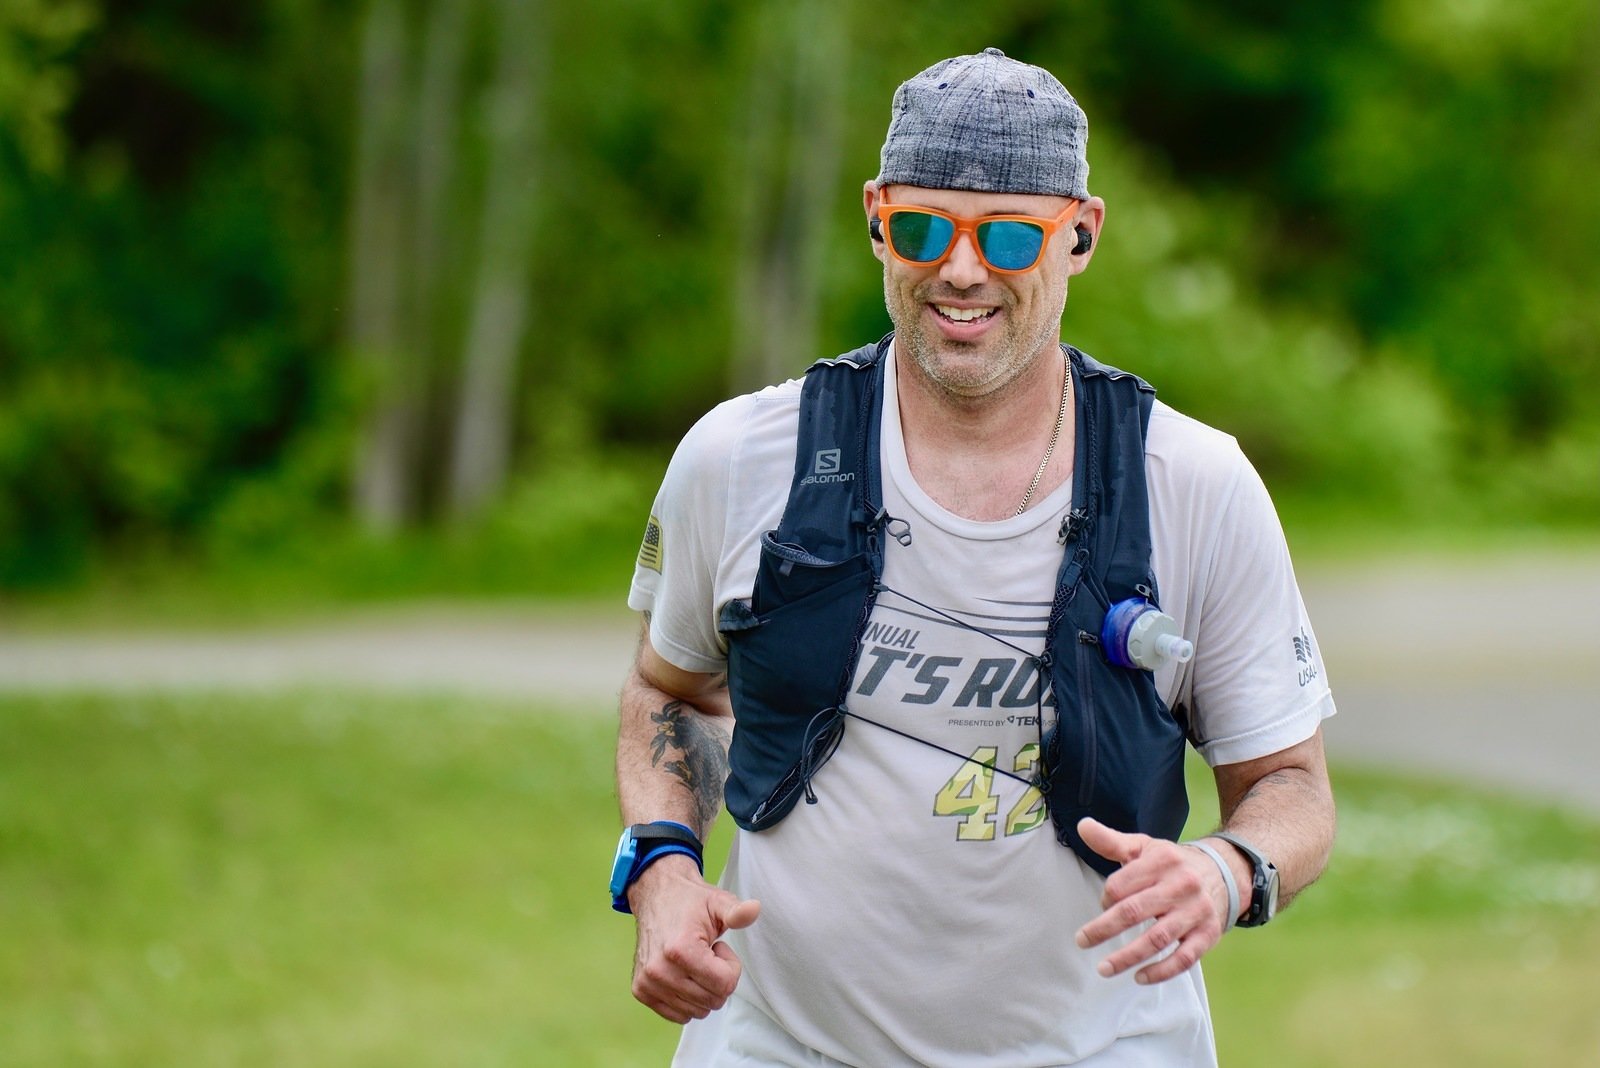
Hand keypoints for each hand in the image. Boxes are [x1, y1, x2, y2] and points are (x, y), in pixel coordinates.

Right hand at [629, 855, 761, 1022]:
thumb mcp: (718, 901)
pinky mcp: (641, 991)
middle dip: (718, 979)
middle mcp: (659, 970)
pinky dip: (688, 999)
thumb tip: (755, 908)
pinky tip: (683, 973)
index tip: (719, 947)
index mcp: (680, 950)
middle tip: (707, 954)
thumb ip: (737, 911)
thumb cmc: (690, 902)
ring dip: (703, 989)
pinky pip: (679, 1015)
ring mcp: (648, 983)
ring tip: (694, 961)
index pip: (725, 985)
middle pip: (713, 1000)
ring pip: (698, 1011)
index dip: (731, 966)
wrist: (655, 896)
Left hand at [1073, 817, 1229, 984]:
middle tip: (1082, 941)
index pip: (1122, 884)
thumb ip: (1111, 841)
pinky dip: (1161, 971)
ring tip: (1103, 968)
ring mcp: (1195, 912)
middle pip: (1134, 911)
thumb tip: (1082, 825)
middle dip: (1104, 929)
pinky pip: (1184, 959)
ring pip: (1157, 939)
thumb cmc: (1173, 864)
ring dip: (1127, 957)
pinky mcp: (1208, 935)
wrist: (1225, 873)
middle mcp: (1180, 885)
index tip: (1101, 906)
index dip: (1105, 898)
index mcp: (1162, 861)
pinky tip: (1139, 977)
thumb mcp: (1145, 847)